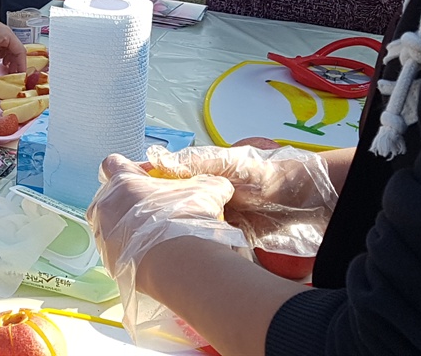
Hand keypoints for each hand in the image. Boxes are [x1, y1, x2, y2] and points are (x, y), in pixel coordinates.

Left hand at [0, 1, 26, 75]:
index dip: (22, 64)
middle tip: (12, 78)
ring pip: (8, 54)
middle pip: (16, 53)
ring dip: (7, 63)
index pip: (20, 51)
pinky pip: (0, 53)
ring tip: (4, 73)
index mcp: (7, 35)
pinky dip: (0, 60)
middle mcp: (5, 37)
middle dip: (15, 66)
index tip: (21, 76)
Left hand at [87, 153, 246, 280]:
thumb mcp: (207, 191)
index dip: (128, 168)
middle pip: (109, 195)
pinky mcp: (107, 259)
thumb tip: (218, 186)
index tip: (146, 177)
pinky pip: (114, 250)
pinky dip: (128, 251)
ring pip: (108, 224)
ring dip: (125, 226)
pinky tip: (151, 256)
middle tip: (153, 209)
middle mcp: (106, 205)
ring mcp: (103, 233)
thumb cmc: (185, 220)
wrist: (176, 263)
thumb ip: (207, 183)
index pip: (113, 163)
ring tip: (152, 235)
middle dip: (128, 200)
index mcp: (123, 181)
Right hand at [144, 144, 336, 251]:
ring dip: (168, 233)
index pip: (158, 177)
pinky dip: (190, 248)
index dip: (139, 184)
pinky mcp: (223, 234)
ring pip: (180, 224)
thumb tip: (156, 161)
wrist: (300, 199)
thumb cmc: (262, 173)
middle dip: (149, 214)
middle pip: (165, 204)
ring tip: (147, 246)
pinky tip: (175, 259)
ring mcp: (210, 215)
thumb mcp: (225, 164)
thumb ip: (192, 165)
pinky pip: (200, 241)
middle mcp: (199, 193)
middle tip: (128, 229)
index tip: (119, 195)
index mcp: (195, 172)